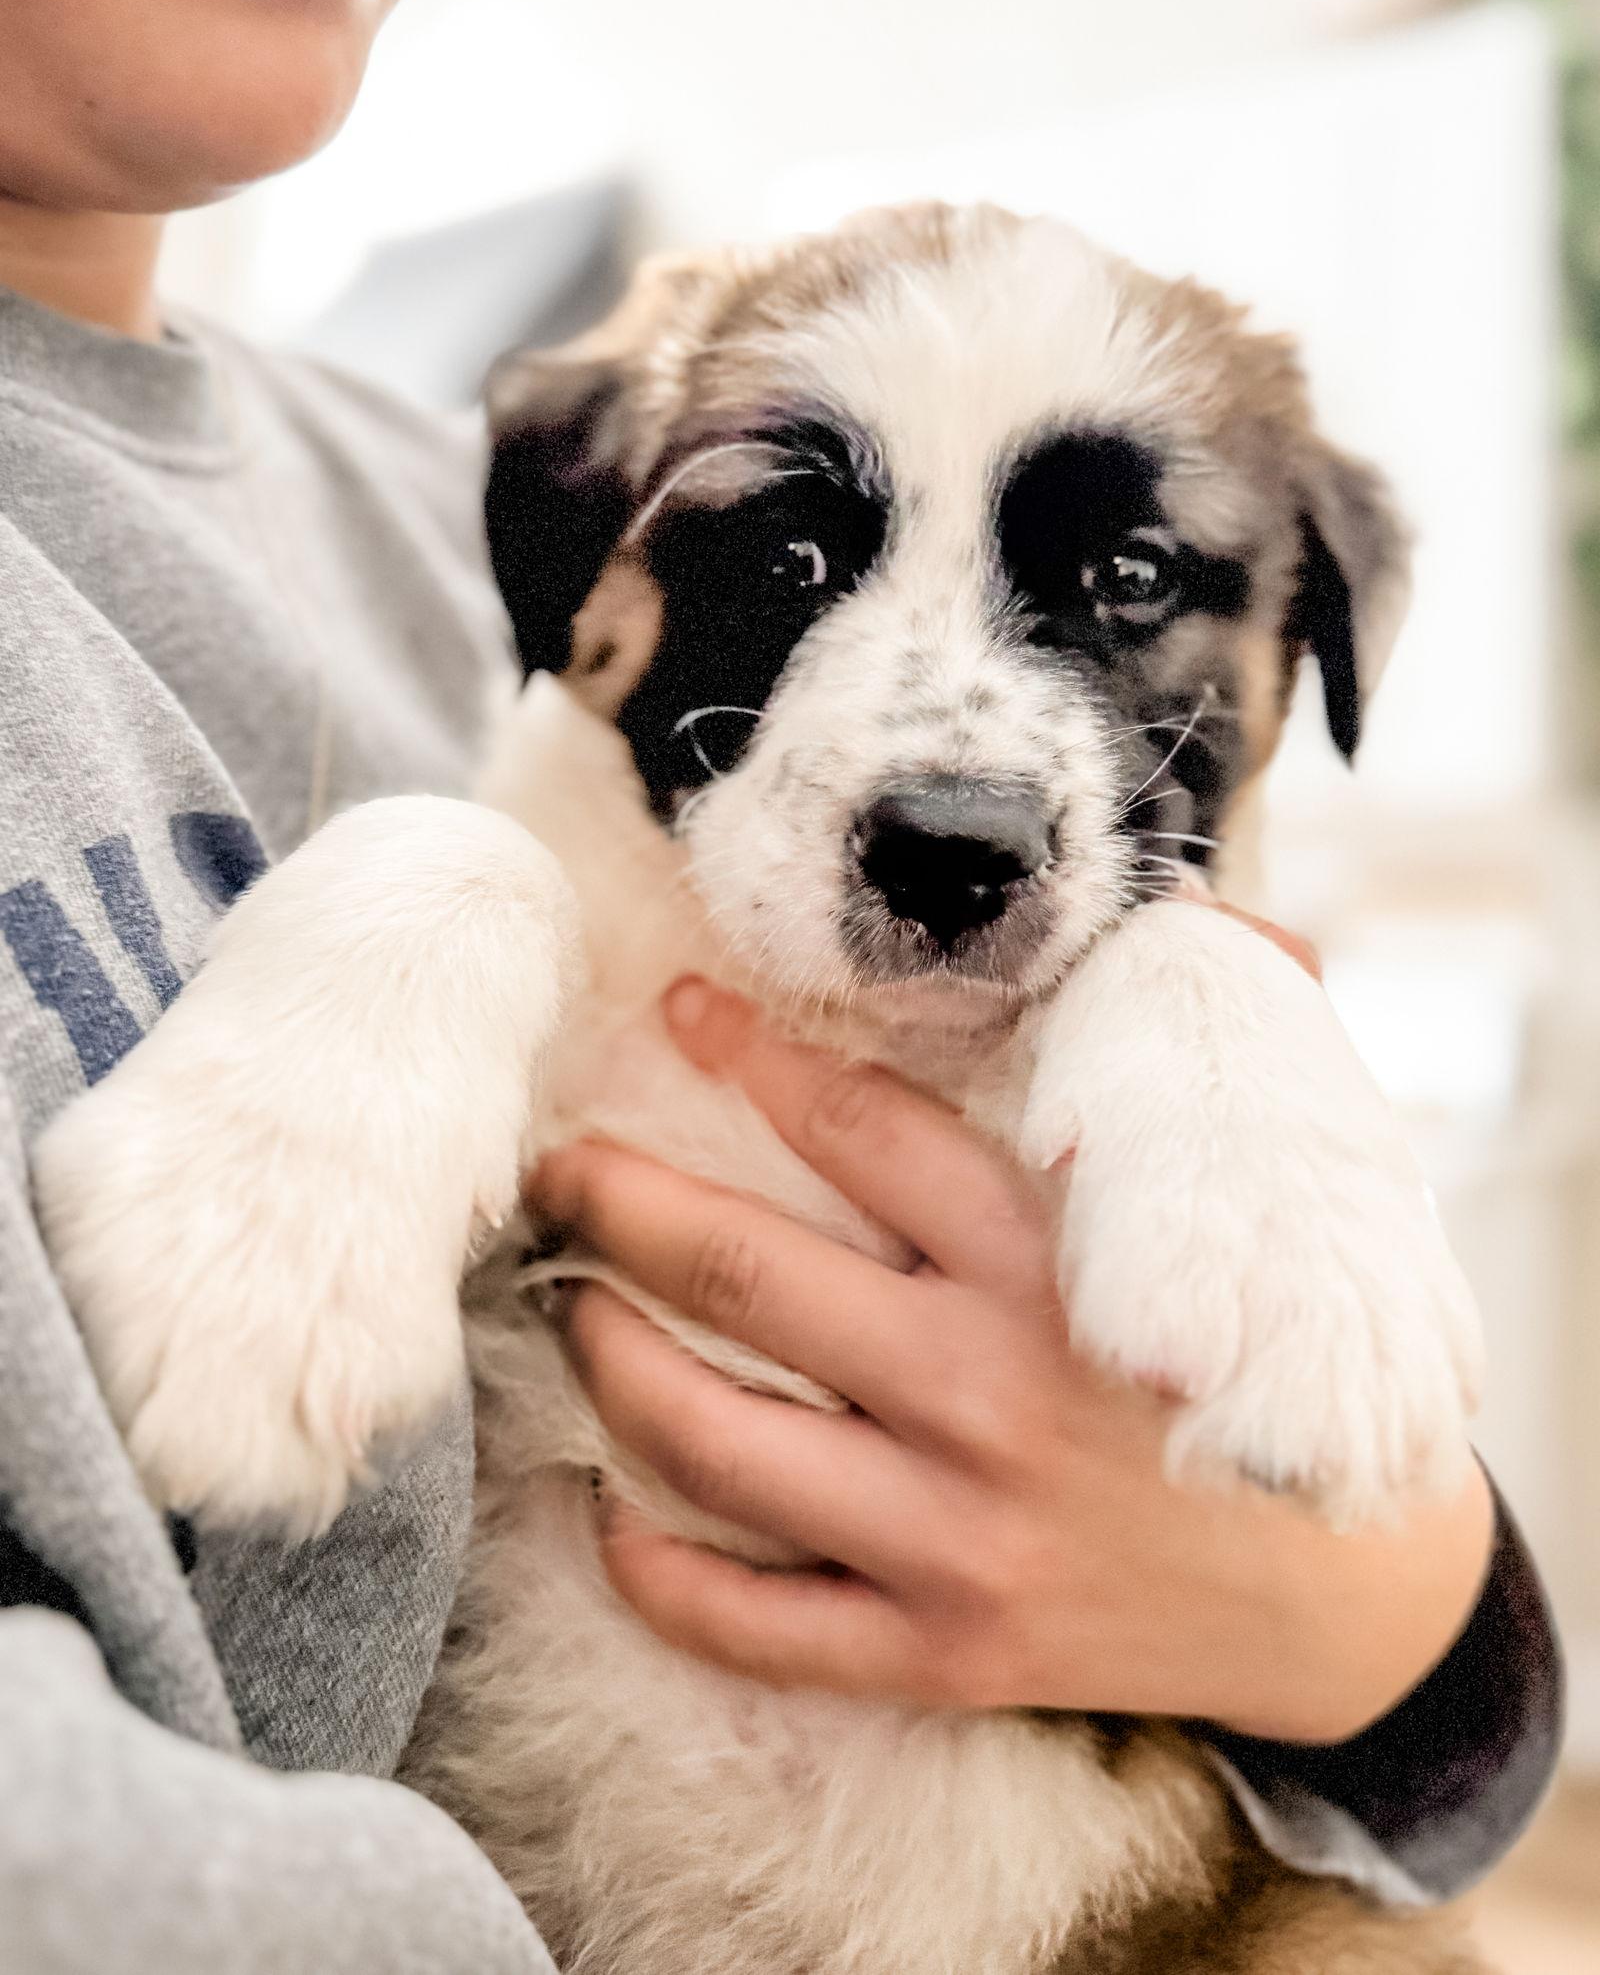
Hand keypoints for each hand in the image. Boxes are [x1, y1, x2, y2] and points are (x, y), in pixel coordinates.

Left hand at [532, 913, 1492, 1742]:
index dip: (751, 1055)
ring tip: (569, 1307)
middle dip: (620, 1206)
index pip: (863, 1126)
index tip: (676, 1010)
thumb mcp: (1262, 1193)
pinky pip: (757, 1624)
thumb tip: (1181, 898)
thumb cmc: (1271, 1364)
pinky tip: (605, 1510)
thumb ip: (1198, 1048)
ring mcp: (961, 1536)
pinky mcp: (945, 1652)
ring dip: (612, 1363)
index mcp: (1057, 1260)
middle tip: (554, 1168)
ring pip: (717, 1444)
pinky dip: (660, 1570)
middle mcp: (993, 1392)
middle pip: (749, 1278)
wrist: (1348, 1601)